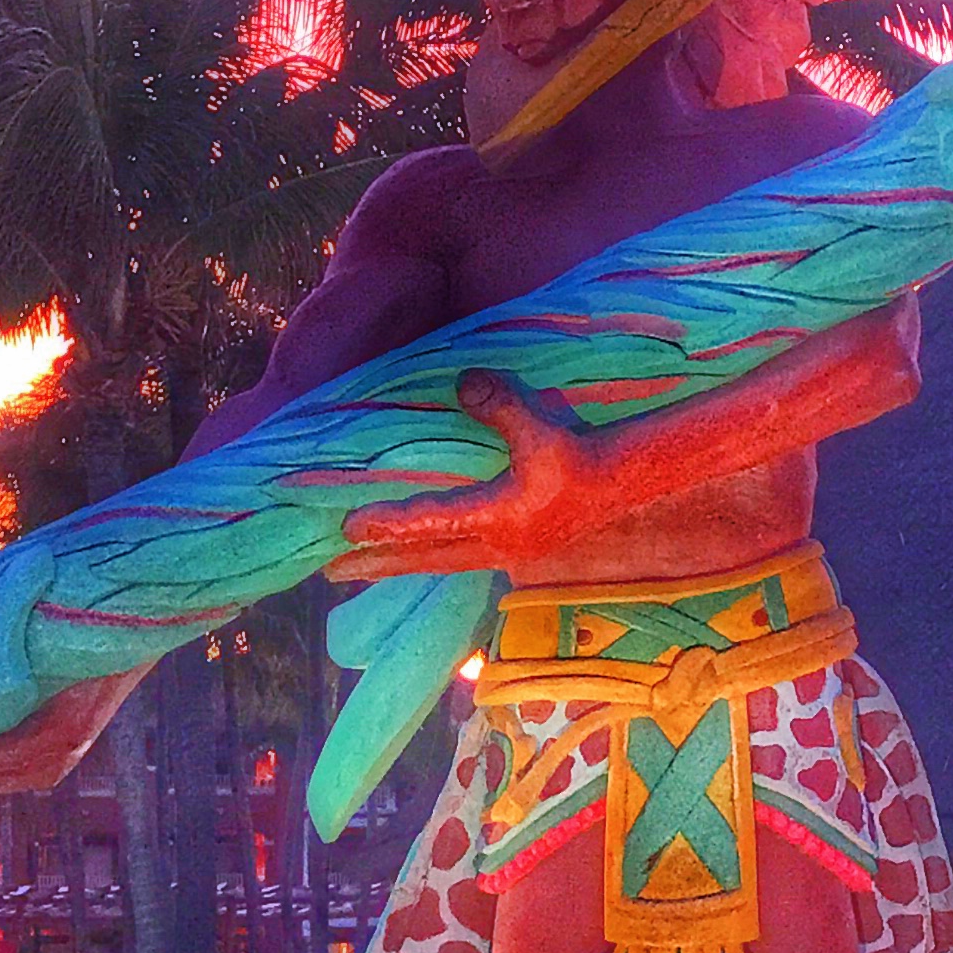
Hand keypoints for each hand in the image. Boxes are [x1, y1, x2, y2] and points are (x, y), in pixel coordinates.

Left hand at [328, 370, 618, 581]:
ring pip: (438, 562)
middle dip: (378, 564)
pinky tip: (416, 553)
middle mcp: (495, 544)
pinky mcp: (512, 548)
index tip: (349, 527)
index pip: (432, 523)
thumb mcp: (542, 431)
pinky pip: (457, 557)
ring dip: (399, 564)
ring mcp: (503, 552)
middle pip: (424, 558)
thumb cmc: (582, 460)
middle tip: (331, 571)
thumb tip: (464, 380)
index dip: (389, 523)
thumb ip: (502, 406)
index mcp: (498, 519)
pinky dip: (428, 555)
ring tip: (360, 568)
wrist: (621, 486)